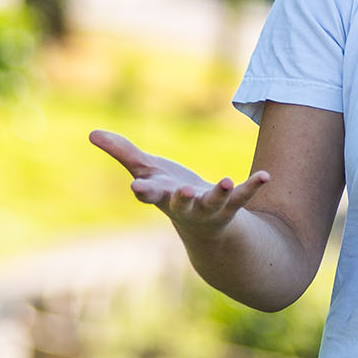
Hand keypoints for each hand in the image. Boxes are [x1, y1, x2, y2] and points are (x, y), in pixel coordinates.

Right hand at [89, 129, 269, 237]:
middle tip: (181, 192)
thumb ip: (123, 152)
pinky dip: (253, 186)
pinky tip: (266, 176)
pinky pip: (243, 197)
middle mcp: (184, 207)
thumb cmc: (169, 191)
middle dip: (180, 198)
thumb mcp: (147, 171)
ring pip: (214, 203)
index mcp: (161, 196)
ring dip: (219, 194)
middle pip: (180, 204)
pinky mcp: (231, 205)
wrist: (201, 224)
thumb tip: (91, 133)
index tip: (136, 189)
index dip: (144, 192)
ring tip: (223, 182)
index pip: (149, 195)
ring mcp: (209, 209)